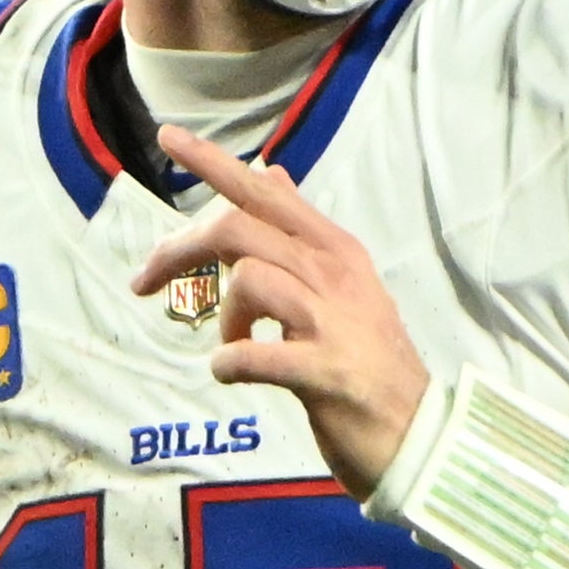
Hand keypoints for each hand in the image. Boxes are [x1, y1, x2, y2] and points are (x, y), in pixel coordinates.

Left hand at [136, 126, 430, 492]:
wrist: (420, 433)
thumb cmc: (369, 360)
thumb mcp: (345, 282)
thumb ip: (303, 232)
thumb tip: (271, 173)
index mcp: (336, 250)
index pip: (264, 193)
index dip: (212, 163)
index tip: (169, 136)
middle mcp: (335, 274)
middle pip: (238, 229)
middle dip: (179, 250)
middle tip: (148, 282)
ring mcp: (332, 321)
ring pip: (248, 281)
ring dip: (224, 320)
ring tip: (237, 345)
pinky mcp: (325, 371)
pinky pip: (254, 355)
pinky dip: (229, 364)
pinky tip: (234, 374)